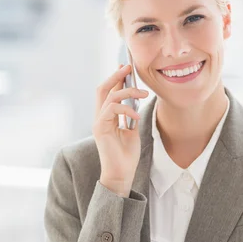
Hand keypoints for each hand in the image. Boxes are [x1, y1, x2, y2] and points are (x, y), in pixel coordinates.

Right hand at [92, 64, 148, 196]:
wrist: (121, 174)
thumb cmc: (126, 156)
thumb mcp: (132, 130)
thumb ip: (130, 115)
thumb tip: (136, 100)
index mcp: (106, 117)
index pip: (108, 91)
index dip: (116, 78)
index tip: (126, 67)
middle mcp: (99, 117)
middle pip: (102, 88)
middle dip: (115, 76)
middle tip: (128, 67)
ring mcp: (98, 122)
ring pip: (109, 96)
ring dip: (128, 91)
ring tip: (144, 94)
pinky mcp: (100, 128)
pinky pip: (112, 109)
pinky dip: (127, 108)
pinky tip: (136, 116)